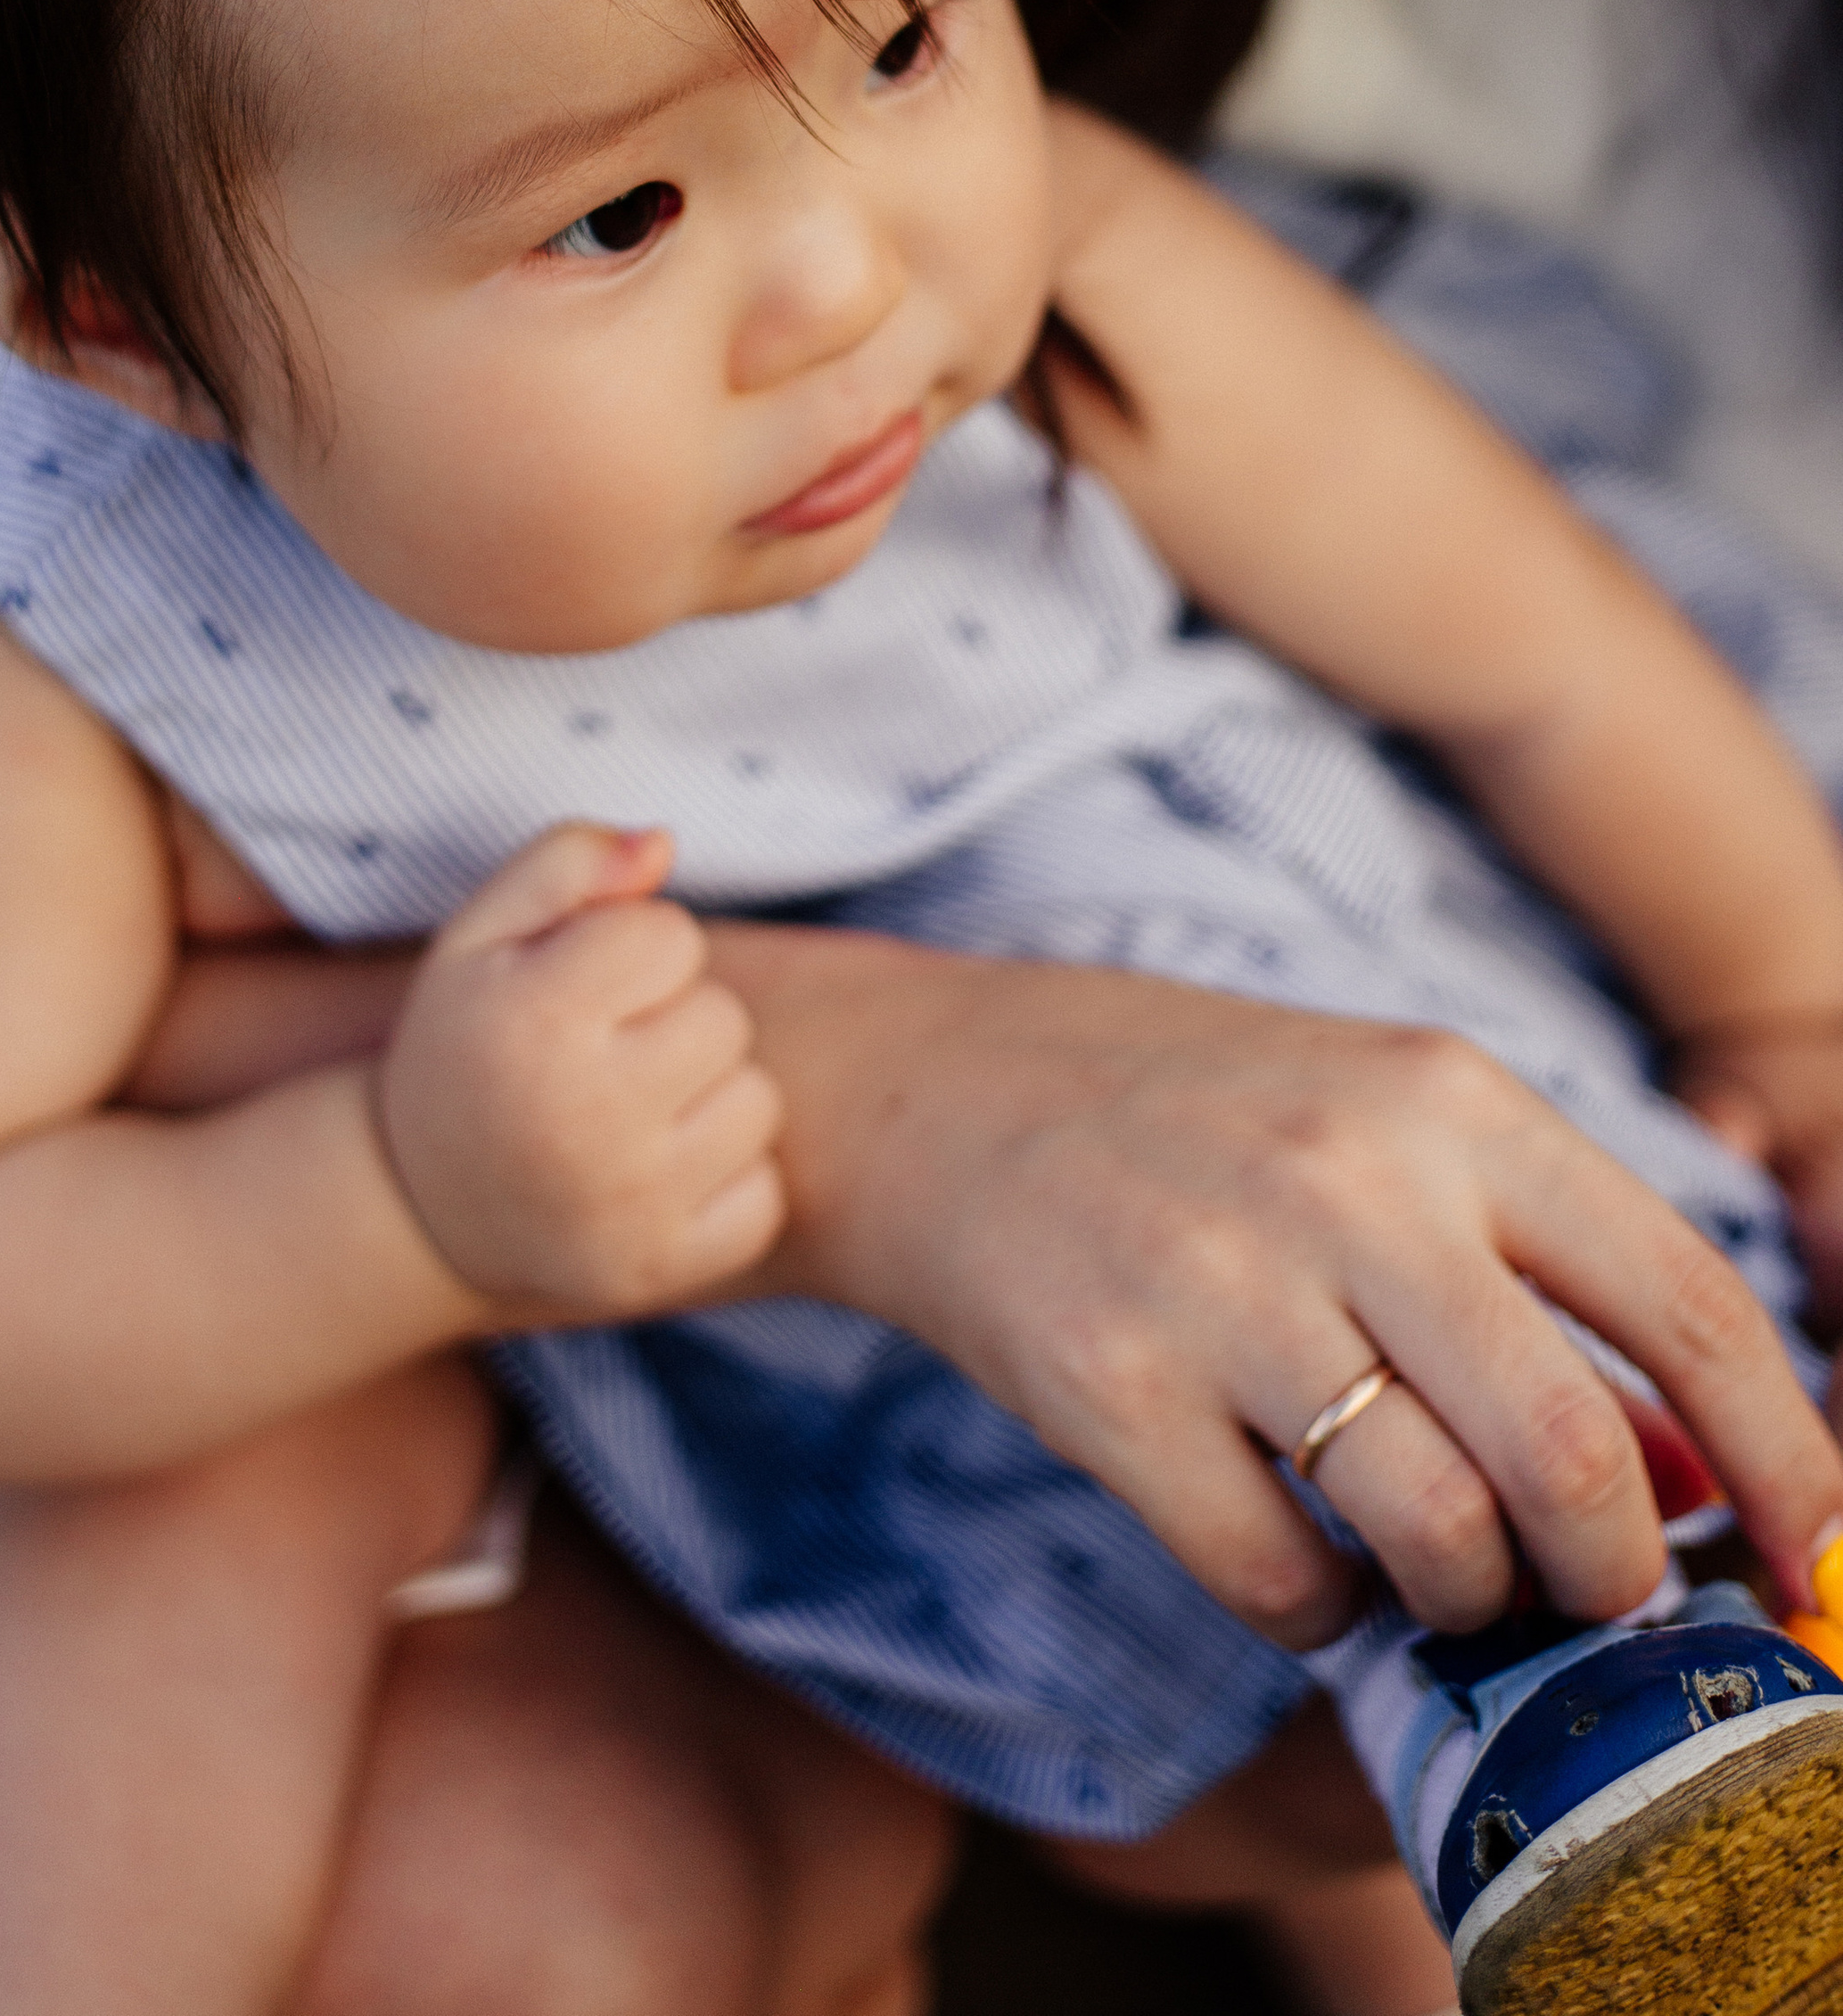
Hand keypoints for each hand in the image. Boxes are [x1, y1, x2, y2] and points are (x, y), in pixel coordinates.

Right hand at [380, 824, 785, 1316]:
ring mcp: (627, 1206)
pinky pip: (763, 1194)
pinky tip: (655, 1175)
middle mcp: (582, 1118)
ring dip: (709, 1096)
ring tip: (632, 1111)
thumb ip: (566, 862)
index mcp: (533, 1020)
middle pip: (723, 1018)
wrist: (415, 1210)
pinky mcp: (660, 1270)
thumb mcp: (479, 935)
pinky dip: (725, 1180)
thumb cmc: (467, 1046)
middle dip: (677, 1019)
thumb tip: (662, 843)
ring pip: (755, 1102)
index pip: (669, 936)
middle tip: (606, 1054)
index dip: (633, 950)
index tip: (581, 988)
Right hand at [711, 925, 1842, 1647]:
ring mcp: (1224, 1286)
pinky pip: (1280, 1581)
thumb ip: (1531, 1259)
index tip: (1818, 1553)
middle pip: (1579, 1456)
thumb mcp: (1384, 1118)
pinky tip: (1296, 1554)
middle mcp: (1352, 1182)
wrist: (942, 1085)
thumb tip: (1696, 1473)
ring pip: (1441, 1535)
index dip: (1786, 1455)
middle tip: (1589, 1593)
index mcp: (1449, 1099)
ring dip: (1465, 1599)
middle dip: (1617, 1575)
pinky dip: (1317, 1612)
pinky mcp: (1111, 1388)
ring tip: (1426, 1565)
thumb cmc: (1200, 1114)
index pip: (1684, 1300)